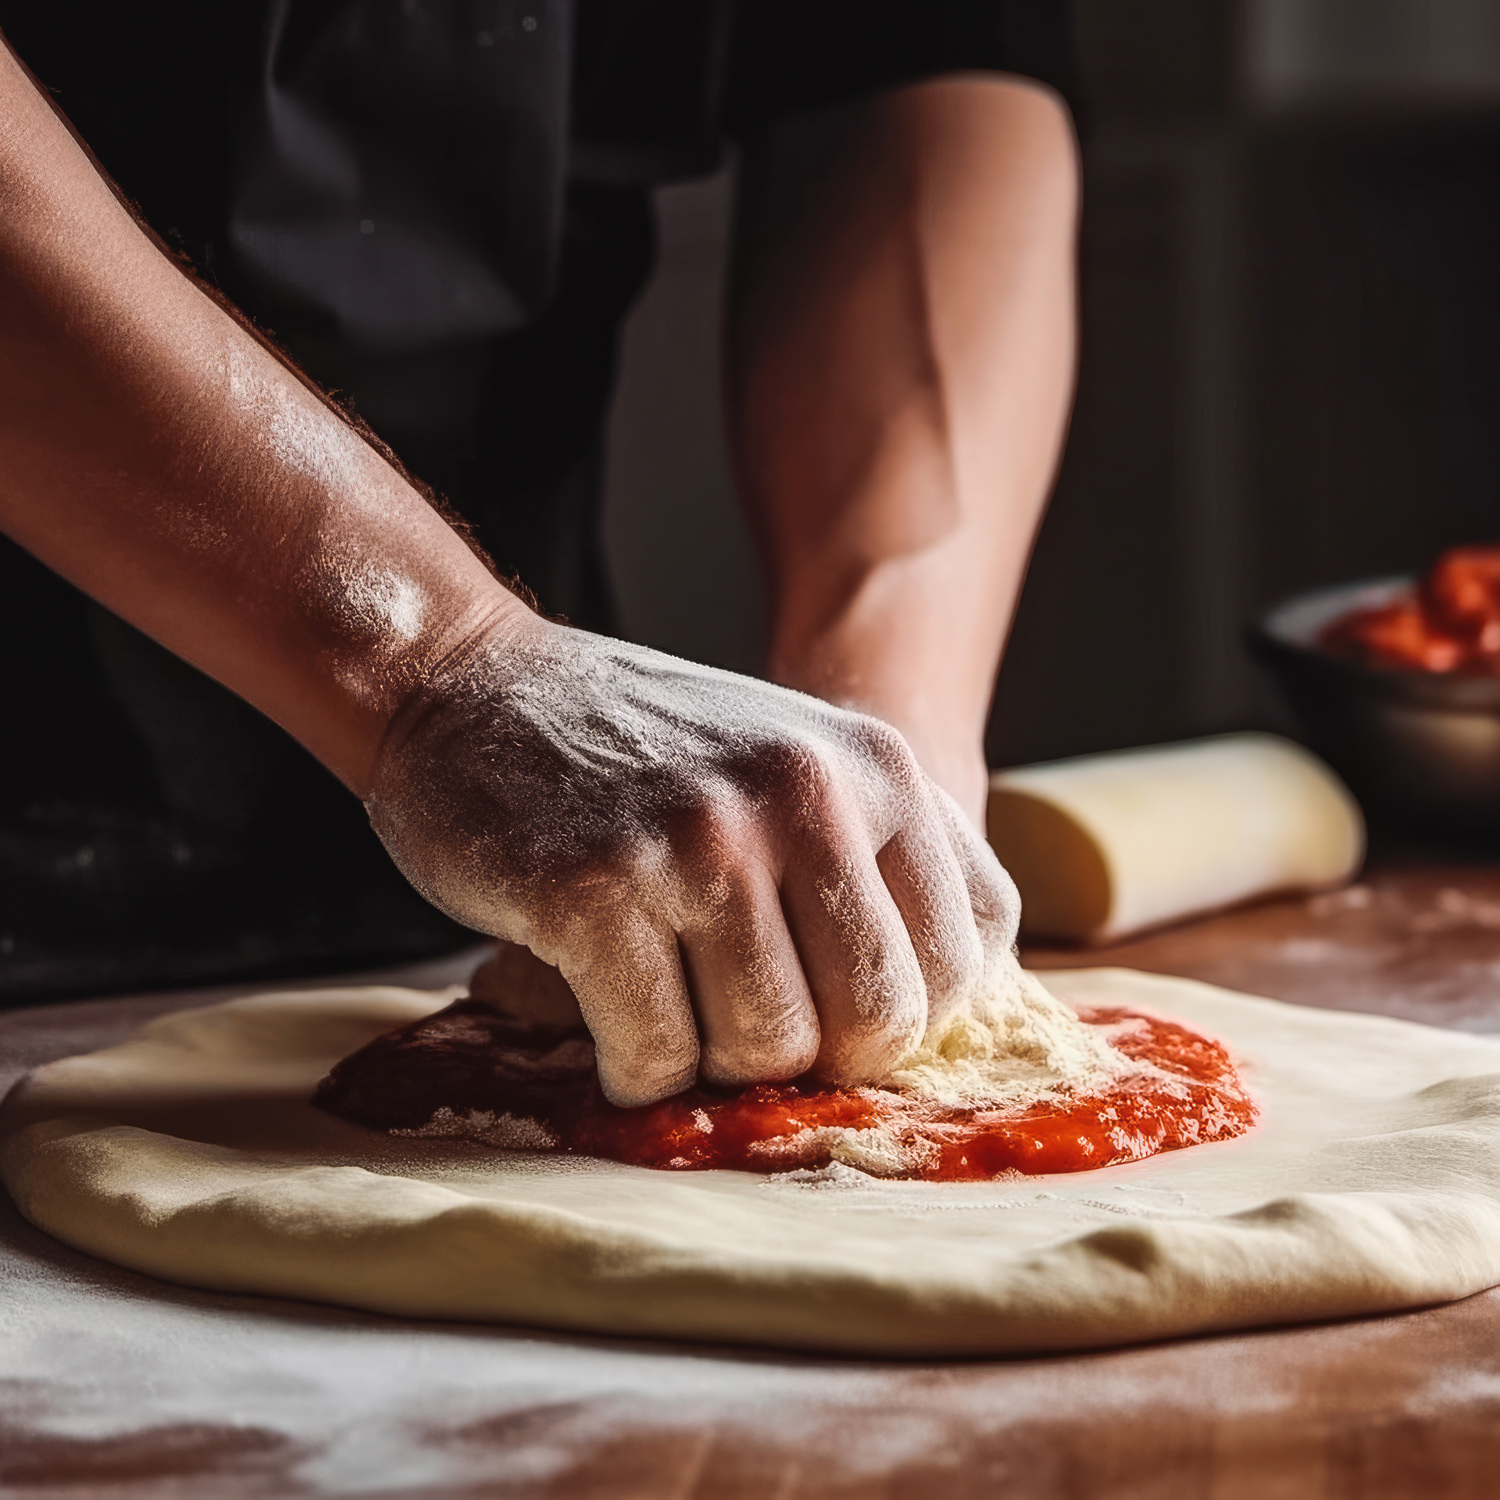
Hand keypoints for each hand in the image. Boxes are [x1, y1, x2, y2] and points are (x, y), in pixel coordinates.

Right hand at [366, 614, 1019, 1106]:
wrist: (473, 685)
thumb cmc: (642, 751)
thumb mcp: (793, 762)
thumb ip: (876, 860)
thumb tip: (934, 1012)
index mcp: (876, 766)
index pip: (967, 954)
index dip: (900, 1015)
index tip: (829, 1010)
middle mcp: (804, 797)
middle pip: (876, 1022)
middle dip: (811, 1056)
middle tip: (742, 1027)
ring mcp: (700, 841)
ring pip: (767, 1050)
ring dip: (712, 1061)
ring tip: (668, 1005)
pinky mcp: (596, 892)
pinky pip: (656, 1056)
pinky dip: (634, 1068)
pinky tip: (609, 1016)